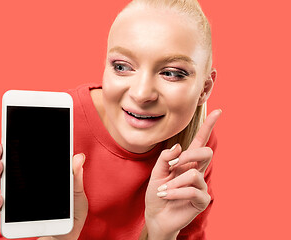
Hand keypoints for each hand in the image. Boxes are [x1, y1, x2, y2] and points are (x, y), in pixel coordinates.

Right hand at [0, 144, 87, 239]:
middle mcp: (25, 187)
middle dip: (1, 155)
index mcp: (40, 179)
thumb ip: (76, 178)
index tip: (13, 133)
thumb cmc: (71, 219)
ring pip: (3, 183)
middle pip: (10, 167)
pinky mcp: (14, 216)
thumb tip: (79, 156)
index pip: (27, 159)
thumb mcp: (78, 197)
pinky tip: (0, 197)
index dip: (18, 146)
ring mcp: (18, 200)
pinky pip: (2, 208)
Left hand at [144, 109, 220, 239]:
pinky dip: (176, 193)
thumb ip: (165, 159)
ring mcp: (200, 186)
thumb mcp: (156, 173)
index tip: (217, 111)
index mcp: (186, 162)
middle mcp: (195, 171)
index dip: (208, 126)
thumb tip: (179, 147)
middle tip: (173, 165)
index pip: (199, 141)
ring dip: (175, 182)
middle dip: (190, 155)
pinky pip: (193, 191)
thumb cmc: (157, 194)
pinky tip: (166, 196)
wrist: (155, 216)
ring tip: (163, 190)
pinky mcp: (201, 200)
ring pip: (194, 174)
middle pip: (206, 152)